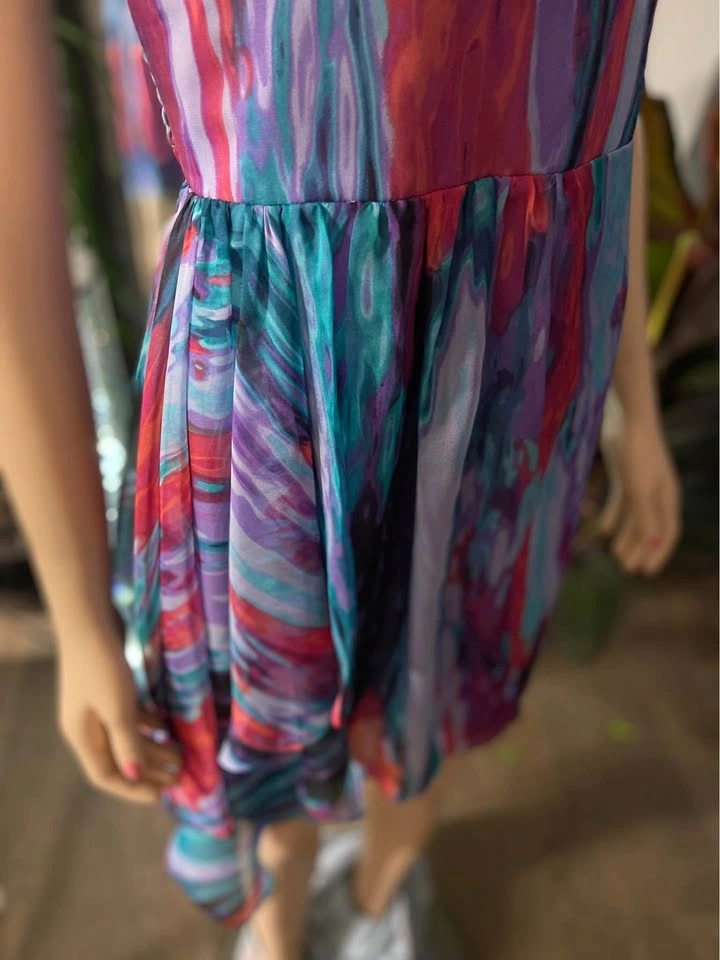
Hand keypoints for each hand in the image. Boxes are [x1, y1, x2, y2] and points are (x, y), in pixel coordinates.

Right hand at [57, 614, 179, 802]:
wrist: (89, 620)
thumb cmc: (103, 667)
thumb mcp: (118, 709)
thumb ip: (127, 744)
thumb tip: (135, 776)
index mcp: (82, 736)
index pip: (106, 775)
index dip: (134, 789)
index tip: (163, 795)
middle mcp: (87, 725)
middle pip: (120, 758)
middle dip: (150, 770)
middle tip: (181, 776)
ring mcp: (97, 705)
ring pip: (128, 736)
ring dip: (153, 746)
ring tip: (182, 754)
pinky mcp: (109, 686)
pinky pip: (130, 714)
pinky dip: (149, 722)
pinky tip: (168, 723)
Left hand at [600, 414, 681, 575]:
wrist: (626, 419)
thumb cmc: (637, 453)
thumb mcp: (639, 488)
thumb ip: (645, 516)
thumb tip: (653, 544)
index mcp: (668, 497)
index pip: (668, 533)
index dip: (659, 554)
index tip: (646, 573)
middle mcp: (657, 492)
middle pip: (650, 527)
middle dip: (640, 549)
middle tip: (626, 569)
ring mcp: (641, 483)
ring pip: (635, 517)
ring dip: (626, 536)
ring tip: (615, 554)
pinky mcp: (624, 474)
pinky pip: (621, 501)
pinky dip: (614, 515)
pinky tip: (604, 529)